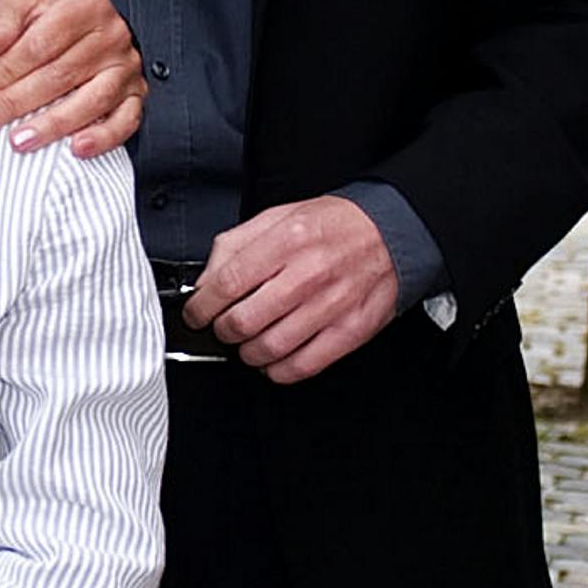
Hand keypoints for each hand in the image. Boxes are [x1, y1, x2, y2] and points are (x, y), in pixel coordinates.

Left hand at [0, 0, 147, 157]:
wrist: (84, 25)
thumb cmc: (51, 17)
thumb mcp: (22, 2)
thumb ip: (2, 18)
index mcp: (85, 3)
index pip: (41, 42)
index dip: (8, 69)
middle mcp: (111, 34)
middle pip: (61, 74)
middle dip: (18, 102)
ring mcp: (126, 67)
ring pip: (92, 101)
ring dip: (53, 125)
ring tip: (21, 140)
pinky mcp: (136, 94)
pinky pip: (126, 120)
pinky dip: (102, 138)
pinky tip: (77, 148)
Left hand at [188, 194, 410, 382]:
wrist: (391, 233)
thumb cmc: (333, 227)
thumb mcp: (278, 217)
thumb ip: (234, 245)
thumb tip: (204, 283)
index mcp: (287, 240)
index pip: (228, 283)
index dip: (201, 306)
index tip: (196, 314)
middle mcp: (309, 273)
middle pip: (244, 321)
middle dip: (222, 331)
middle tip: (223, 327)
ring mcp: (332, 306)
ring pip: (269, 349)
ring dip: (247, 353)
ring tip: (249, 342)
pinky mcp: (349, 332)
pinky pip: (302, 366)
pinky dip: (278, 370)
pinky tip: (273, 358)